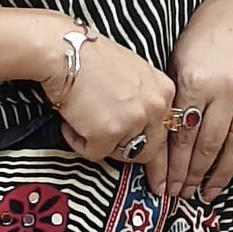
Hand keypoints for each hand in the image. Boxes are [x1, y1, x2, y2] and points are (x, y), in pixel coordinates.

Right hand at [39, 24, 177, 189]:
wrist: (63, 51)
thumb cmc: (91, 58)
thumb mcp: (134, 72)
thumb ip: (145, 99)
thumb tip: (142, 129)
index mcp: (165, 91)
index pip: (169, 131)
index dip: (161, 154)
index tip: (163, 177)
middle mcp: (155, 107)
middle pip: (150, 150)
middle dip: (134, 158)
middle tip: (143, 179)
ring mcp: (132, 122)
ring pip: (122, 154)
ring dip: (102, 144)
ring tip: (84, 122)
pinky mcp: (107, 134)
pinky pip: (94, 153)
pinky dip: (79, 142)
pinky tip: (71, 123)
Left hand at [163, 0, 232, 201]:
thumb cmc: (199, 43)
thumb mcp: (176, 67)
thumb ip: (175, 106)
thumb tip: (165, 152)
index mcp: (194, 82)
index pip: (184, 136)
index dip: (177, 166)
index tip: (170, 186)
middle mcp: (225, 88)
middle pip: (209, 144)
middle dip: (196, 175)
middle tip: (185, 194)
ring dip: (222, 174)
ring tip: (210, 192)